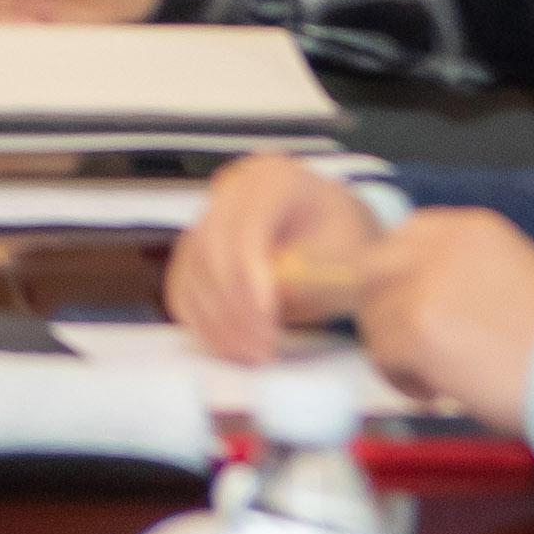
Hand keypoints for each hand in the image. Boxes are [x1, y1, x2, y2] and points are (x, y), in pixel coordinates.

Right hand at [169, 153, 391, 362]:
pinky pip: (184, 284)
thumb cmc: (349, 246)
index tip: (267, 319)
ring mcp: (208, 217)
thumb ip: (309, 276)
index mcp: (273, 178)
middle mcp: (231, 191)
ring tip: (252, 355)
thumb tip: (269, 301)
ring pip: (192, 269)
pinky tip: (230, 345)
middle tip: (261, 348)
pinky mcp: (197, 249)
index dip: (249, 272)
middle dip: (233, 304)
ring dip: (216, 320)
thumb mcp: (347, 259)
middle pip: (211, 246)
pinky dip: (200, 319)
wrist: (340, 235)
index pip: (246, 224)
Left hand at [355, 208, 533, 435]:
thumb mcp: (519, 275)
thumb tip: (431, 294)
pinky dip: (401, 379)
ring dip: (394, 350)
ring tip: (431, 377)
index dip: (400, 276)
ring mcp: (424, 286)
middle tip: (408, 345)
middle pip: (374, 270)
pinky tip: (436, 392)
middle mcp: (440, 247)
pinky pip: (383, 356)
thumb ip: (468, 272)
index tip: (409, 304)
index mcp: (470, 229)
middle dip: (385, 309)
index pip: (404, 237)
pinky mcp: (416, 330)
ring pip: (374, 316)